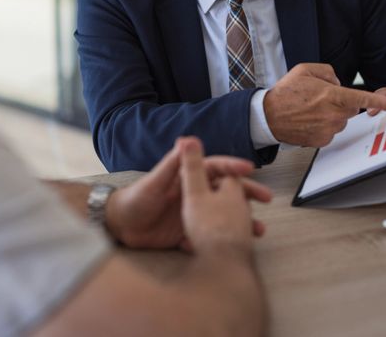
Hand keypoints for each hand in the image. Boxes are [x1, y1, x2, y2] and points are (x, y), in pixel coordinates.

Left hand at [105, 137, 271, 249]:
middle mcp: (194, 195)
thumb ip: (173, 164)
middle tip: (266, 198)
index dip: (232, 168)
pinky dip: (223, 239)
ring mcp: (194, 214)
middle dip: (246, 194)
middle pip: (226, 192)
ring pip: (224, 215)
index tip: (250, 169)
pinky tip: (235, 246)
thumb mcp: (154, 181)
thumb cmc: (135, 198)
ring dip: (241, 220)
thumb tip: (187, 139)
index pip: (216, 169)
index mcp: (188, 179)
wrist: (120, 226)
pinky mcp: (189, 233)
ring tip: (258, 230)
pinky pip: (211, 235)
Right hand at [263, 63, 385, 147]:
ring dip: (331, 115)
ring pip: (341, 121)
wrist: (268, 115)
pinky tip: (309, 121)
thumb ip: (328, 72)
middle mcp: (332, 114)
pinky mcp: (322, 140)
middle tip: (321, 99)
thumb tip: (338, 82)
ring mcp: (328, 129)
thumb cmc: (286, 92)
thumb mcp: (305, 70)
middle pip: (351, 109)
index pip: (362, 99)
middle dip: (341, 103)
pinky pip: (331, 132)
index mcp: (332, 96)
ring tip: (310, 110)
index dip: (381, 103)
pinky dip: (324, 126)